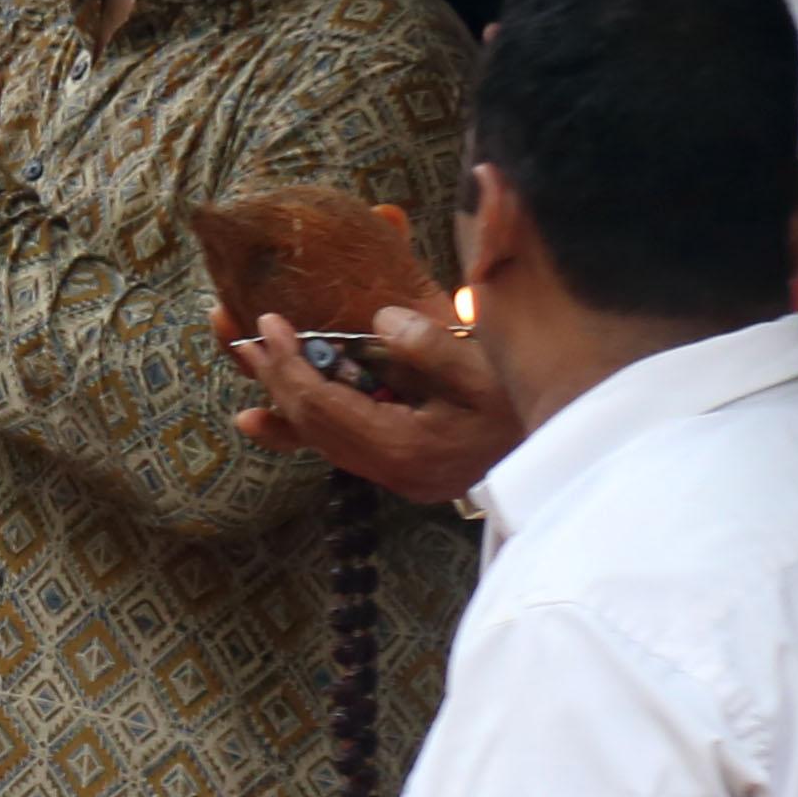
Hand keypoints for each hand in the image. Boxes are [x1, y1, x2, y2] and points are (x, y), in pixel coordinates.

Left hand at [224, 302, 516, 504]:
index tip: (268, 324)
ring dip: (278, 396)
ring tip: (243, 359)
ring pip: (318, 438)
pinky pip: (337, 445)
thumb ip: (431, 346)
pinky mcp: (399, 469)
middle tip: (234, 333)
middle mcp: (390, 471)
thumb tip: (378, 321)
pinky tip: (263, 413)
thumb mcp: (487, 372)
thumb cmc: (527, 410)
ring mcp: (394, 475)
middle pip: (310, 425)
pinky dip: (300, 422)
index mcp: (406, 448)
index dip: (289, 365)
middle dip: (269, 376)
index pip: (325, 407)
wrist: (563, 457)